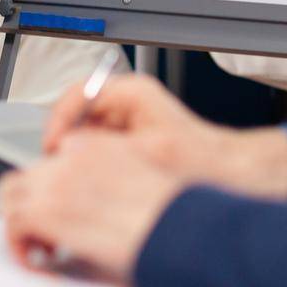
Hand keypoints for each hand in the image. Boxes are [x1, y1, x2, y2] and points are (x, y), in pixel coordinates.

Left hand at [0, 131, 183, 282]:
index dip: (54, 191)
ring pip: (12, 195)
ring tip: (38, 251)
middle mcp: (73, 156)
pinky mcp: (45, 209)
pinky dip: (18, 245)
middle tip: (46, 238)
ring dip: (21, 224)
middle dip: (32, 206)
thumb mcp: (144, 184)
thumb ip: (115, 183)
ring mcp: (56, 180)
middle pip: (30, 174)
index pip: (58, 159)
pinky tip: (38, 262)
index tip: (62, 217)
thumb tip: (101, 210)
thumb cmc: (172, 217)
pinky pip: (12, 224)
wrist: (178, 230)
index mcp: (99, 147)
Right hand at [43, 72, 286, 201]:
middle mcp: (127, 109)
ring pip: (83, 142)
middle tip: (59, 173)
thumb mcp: (154, 152)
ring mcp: (125, 130)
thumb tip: (66, 151)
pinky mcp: (127, 151)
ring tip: (80, 185)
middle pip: (76, 120)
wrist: (234, 179)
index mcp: (133, 95)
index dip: (59, 120)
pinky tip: (98, 192)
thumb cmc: (207, 161)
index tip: (52, 147)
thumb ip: (108, 147)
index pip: (79, 94)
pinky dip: (92, 175)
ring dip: (78, 164)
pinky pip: (96, 159)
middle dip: (66, 149)